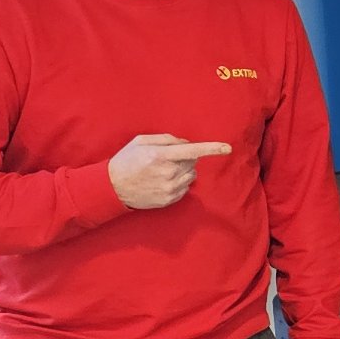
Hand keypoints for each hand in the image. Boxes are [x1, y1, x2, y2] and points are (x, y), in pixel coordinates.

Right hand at [108, 134, 231, 208]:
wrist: (112, 188)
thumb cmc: (126, 160)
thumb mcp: (141, 142)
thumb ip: (166, 139)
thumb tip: (186, 143)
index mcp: (161, 155)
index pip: (192, 151)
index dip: (212, 148)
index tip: (227, 148)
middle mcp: (168, 172)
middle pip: (193, 162)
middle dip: (185, 158)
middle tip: (167, 159)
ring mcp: (169, 188)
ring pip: (191, 175)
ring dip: (183, 171)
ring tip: (163, 171)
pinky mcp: (169, 199)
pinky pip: (186, 187)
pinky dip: (179, 182)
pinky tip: (162, 181)